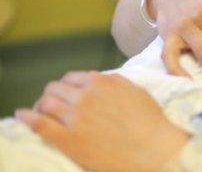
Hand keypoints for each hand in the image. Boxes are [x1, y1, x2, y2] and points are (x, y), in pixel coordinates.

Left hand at [16, 71, 188, 171]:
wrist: (153, 149)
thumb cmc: (150, 121)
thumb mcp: (137, 92)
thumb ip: (116, 82)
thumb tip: (100, 79)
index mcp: (102, 83)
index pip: (72, 77)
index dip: (67, 85)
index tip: (67, 93)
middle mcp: (84, 96)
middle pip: (55, 88)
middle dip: (53, 94)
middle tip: (53, 104)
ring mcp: (74, 117)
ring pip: (45, 103)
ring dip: (41, 105)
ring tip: (40, 112)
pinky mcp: (66, 139)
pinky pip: (38, 123)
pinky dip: (27, 117)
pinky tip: (22, 116)